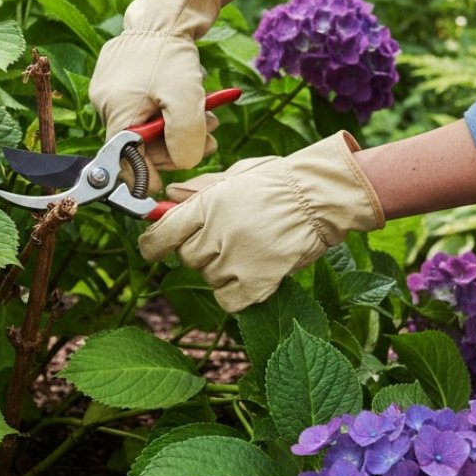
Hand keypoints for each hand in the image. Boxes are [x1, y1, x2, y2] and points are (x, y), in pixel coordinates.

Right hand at [89, 0, 220, 187]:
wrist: (162, 14)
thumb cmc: (172, 54)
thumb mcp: (187, 99)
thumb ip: (185, 138)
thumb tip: (183, 164)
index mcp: (116, 116)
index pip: (127, 165)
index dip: (153, 174)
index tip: (174, 175)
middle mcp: (104, 108)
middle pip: (140, 147)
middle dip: (177, 144)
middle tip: (211, 134)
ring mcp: (107, 94)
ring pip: (144, 126)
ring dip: (177, 126)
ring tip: (208, 112)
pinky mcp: (115, 83)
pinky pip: (142, 108)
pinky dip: (165, 108)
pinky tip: (184, 95)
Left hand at [138, 132, 384, 311]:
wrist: (321, 198)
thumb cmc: (279, 181)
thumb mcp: (236, 175)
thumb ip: (199, 190)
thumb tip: (169, 197)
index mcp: (206, 205)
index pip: (160, 236)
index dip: (153, 245)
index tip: (155, 248)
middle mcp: (215, 234)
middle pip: (186, 258)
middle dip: (200, 251)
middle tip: (227, 238)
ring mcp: (235, 260)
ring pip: (208, 277)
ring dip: (222, 269)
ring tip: (249, 249)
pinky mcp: (256, 283)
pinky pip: (228, 300)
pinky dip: (236, 293)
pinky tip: (252, 275)